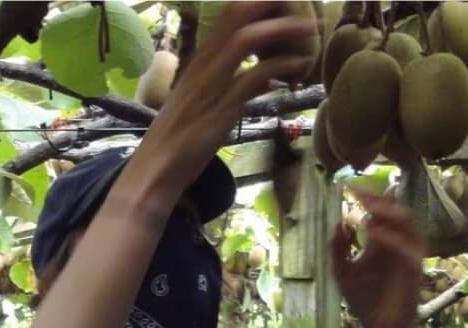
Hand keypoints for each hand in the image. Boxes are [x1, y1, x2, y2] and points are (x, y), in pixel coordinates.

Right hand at [126, 3, 317, 192]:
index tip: (285, 1)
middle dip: (271, 4)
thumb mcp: (208, 101)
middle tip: (304, 4)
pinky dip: (280, 67)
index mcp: (200, 60)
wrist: (155, 169)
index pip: (229, 16)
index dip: (257, 3)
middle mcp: (204, 65)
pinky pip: (253, 77)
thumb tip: (266, 73)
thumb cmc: (181, 138)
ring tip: (311, 27)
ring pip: (246, 40)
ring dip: (282, 29)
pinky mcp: (221, 108)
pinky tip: (300, 65)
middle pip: (237, 17)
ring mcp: (211, 84)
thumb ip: (234, 84)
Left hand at [331, 192, 426, 327]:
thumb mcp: (343, 271)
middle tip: (360, 192)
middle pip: (398, 211)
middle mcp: (399, 244)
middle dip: (380, 199)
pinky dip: (390, 238)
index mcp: (384, 242)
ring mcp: (408, 256)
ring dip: (389, 213)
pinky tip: (372, 232)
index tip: (349, 187)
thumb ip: (338, 248)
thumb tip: (338, 223)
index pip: (382, 212)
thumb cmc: (365, 301)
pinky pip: (406, 250)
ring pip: (408, 225)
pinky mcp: (413, 271)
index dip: (370, 197)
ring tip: (368, 205)